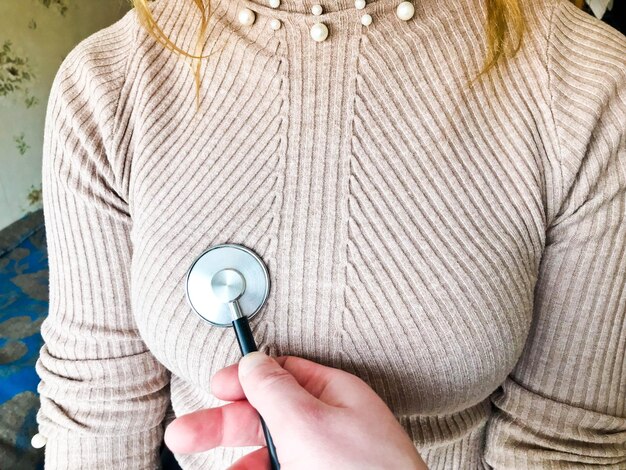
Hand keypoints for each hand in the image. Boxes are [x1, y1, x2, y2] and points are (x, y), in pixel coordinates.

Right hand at [164, 351, 427, 469]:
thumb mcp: (308, 422)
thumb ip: (274, 389)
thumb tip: (251, 362)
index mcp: (333, 397)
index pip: (282, 374)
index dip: (244, 378)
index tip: (213, 388)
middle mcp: (329, 427)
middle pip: (265, 416)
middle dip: (223, 425)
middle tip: (182, 436)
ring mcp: (323, 460)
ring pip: (269, 455)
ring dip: (240, 464)